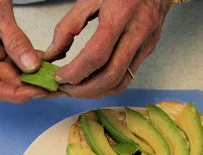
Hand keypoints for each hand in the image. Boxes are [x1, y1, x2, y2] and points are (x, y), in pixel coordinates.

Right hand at [0, 0, 49, 102]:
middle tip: (52, 83)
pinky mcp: (3, 47)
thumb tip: (31, 66)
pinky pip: (20, 61)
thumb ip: (14, 40)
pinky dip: (34, 62)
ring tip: (53, 73)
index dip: (12, 94)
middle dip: (29, 86)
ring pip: (16, 74)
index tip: (35, 91)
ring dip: (35, 76)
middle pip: (6, 83)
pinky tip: (48, 60)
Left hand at [44, 0, 172, 97]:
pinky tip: (94, 84)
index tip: (59, 77)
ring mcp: (146, 42)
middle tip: (64, 89)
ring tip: (76, 90)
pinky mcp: (149, 48)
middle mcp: (137, 31)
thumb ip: (68, 26)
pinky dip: (108, 86)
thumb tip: (52, 53)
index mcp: (121, 14)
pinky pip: (129, 76)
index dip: (75, 72)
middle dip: (83, 89)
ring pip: (121, 81)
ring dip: (96, 92)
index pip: (96, 56)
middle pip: (110, 75)